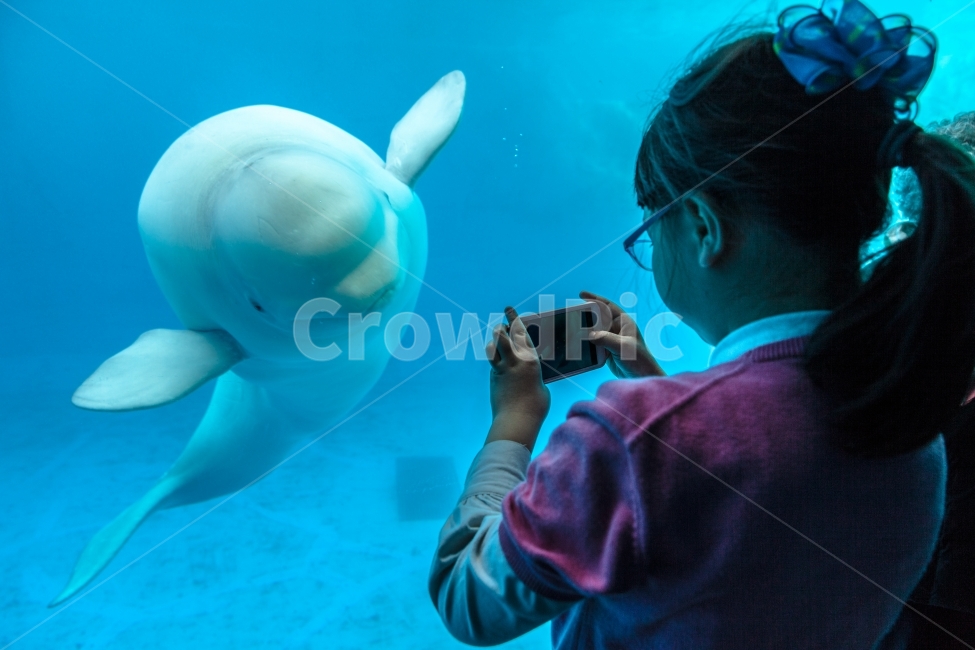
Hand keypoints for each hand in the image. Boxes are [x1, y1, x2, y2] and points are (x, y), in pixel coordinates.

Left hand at [483, 307, 550, 451]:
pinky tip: (502, 368)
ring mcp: (501, 370)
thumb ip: (534, 373)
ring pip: (492, 348)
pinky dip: (497, 361)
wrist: (517, 421)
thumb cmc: (536, 406)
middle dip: (501, 328)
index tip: (508, 309)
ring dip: (495, 343)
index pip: (521, 333)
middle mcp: (514, 361)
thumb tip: (529, 372)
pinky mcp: (493, 379)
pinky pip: (493, 364)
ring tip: (499, 344)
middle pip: (501, 336)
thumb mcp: (541, 384)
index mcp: (530, 360)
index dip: (514, 318)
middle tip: (501, 325)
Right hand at [580, 291, 664, 378]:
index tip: (581, 294)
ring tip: (571, 329)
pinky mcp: (607, 350)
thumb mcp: (623, 347)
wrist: (641, 376)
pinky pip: (593, 343)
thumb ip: (606, 339)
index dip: (594, 298)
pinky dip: (585, 343)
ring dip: (584, 330)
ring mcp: (611, 339)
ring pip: (594, 331)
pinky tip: (577, 344)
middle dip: (586, 315)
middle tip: (572, 314)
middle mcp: (617, 328)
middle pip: (598, 317)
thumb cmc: (639, 359)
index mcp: (624, 322)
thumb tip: (589, 335)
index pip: (608, 305)